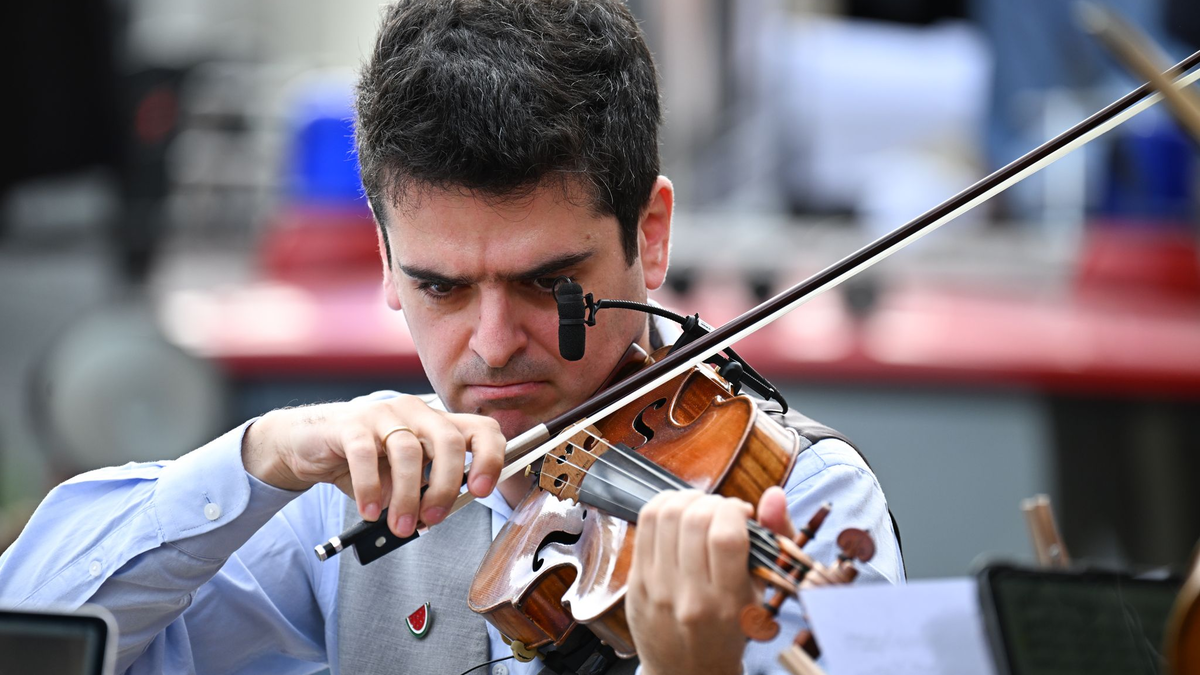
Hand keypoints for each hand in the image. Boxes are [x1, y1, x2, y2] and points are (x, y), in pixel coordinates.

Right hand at [240, 395, 504, 536]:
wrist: (309, 444)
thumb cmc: (365, 462)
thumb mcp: (404, 475)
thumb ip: (425, 488)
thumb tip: (437, 515)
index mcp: (437, 424)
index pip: (481, 429)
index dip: (490, 457)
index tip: (481, 490)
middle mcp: (416, 412)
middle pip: (448, 441)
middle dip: (445, 486)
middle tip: (433, 519)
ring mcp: (383, 413)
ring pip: (408, 452)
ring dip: (406, 496)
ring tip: (399, 526)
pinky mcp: (350, 424)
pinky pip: (366, 455)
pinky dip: (371, 488)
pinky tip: (370, 511)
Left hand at [626, 490, 756, 674]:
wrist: (686, 672)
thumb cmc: (729, 631)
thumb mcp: (760, 593)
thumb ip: (774, 540)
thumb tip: (774, 494)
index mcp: (727, 603)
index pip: (726, 537)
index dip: (734, 510)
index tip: (741, 514)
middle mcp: (689, 596)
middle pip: (694, 520)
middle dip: (712, 502)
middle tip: (720, 512)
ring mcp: (657, 588)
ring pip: (665, 515)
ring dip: (687, 499)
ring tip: (700, 508)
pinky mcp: (636, 581)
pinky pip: (644, 524)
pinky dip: (663, 506)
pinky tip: (678, 513)